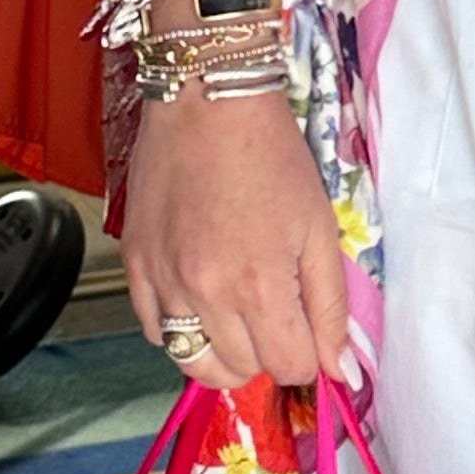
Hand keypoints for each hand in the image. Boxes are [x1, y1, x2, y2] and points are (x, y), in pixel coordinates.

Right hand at [121, 88, 349, 393]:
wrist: (206, 102)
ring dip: (222, 353)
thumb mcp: (320, 229)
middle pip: (240, 370)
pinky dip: (179, 329)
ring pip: (191, 363)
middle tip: (275, 316)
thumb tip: (341, 371)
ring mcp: (163, 282)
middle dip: (266, 353)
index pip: (289, 366)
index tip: (307, 329)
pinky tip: (200, 300)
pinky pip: (153, 331)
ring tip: (238, 318)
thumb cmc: (272, 157)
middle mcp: (206, 293)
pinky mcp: (134, 265)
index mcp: (260, 286)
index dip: (307, 354)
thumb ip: (330, 307)